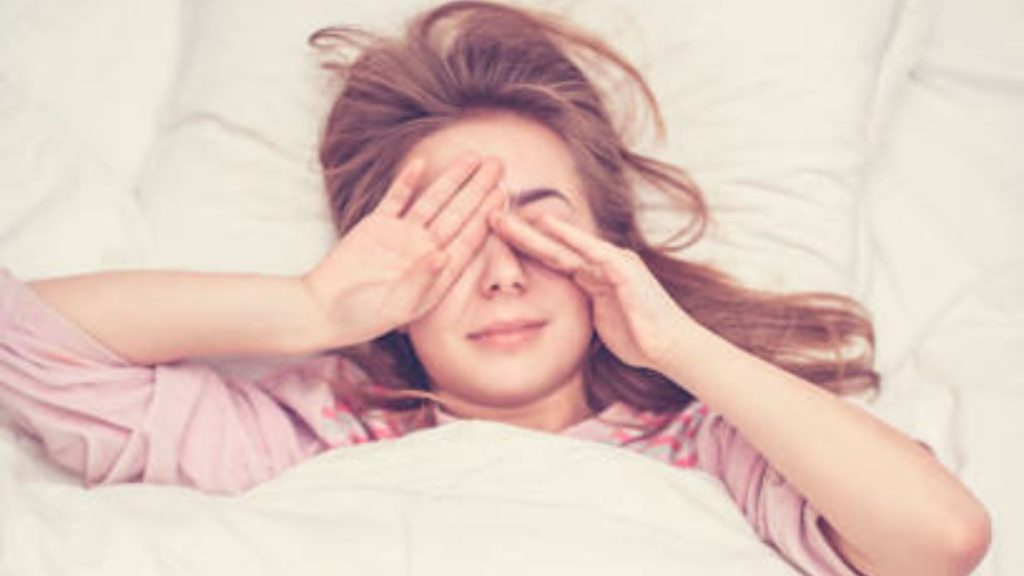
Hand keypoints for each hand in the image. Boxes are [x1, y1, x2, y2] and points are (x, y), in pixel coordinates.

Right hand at [302, 153, 504, 347]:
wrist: (322, 310)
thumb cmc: (362, 317)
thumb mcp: (397, 307)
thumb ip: (422, 281)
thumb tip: (444, 255)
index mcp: (436, 273)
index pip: (467, 239)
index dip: (485, 216)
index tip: (502, 195)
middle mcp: (423, 251)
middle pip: (457, 214)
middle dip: (478, 189)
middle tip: (499, 164)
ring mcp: (401, 236)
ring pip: (433, 201)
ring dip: (452, 179)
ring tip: (473, 157)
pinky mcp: (376, 226)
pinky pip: (396, 199)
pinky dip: (407, 182)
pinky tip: (421, 163)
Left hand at [489, 210, 694, 370]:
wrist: (671, 349)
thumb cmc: (638, 338)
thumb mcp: (600, 318)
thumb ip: (584, 304)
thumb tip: (561, 309)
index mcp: (594, 274)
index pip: (552, 256)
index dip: (524, 245)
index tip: (495, 234)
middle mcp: (603, 262)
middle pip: (554, 245)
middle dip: (522, 231)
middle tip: (491, 214)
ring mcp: (615, 264)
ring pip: (568, 244)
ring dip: (537, 231)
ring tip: (511, 217)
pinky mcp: (625, 273)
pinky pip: (593, 252)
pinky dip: (572, 238)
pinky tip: (550, 227)